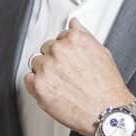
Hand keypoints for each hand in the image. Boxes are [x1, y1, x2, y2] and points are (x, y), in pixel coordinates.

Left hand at [25, 20, 132, 135]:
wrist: (107, 112)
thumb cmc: (107, 87)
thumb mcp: (102, 53)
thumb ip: (84, 35)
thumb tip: (74, 22)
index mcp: (74, 39)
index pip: (58, 38)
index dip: (65, 52)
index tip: (69, 61)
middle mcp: (59, 51)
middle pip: (45, 50)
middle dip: (54, 61)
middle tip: (67, 75)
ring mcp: (47, 68)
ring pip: (36, 64)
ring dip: (45, 72)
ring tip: (62, 84)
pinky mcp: (39, 86)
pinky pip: (28, 80)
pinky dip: (36, 86)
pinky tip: (52, 91)